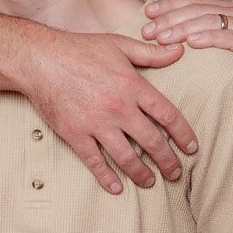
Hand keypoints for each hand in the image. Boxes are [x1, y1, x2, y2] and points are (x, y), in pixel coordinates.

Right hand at [23, 29, 198, 192]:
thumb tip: (179, 51)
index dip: (183, 134)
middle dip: (168, 161)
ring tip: (151, 182)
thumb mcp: (119, 44)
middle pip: (152, 142)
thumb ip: (150, 53)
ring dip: (142, 174)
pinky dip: (107, 177)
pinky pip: (95, 161)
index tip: (192, 148)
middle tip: (176, 173)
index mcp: (133, 86)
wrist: (40, 59)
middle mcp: (119, 108)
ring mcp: (97, 124)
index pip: (167, 115)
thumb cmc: (79, 48)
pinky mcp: (76, 134)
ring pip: (126, 157)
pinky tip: (117, 188)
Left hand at [143, 0, 232, 108]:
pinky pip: (229, 37)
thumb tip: (161, 34)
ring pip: (210, 21)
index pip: (193, 1)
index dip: (169, 5)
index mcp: (228, 9)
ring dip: (183, 28)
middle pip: (198, 10)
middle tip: (148, 30)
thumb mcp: (216, 50)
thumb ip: (197, 36)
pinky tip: (192, 42)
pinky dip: (209, 38)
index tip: (147, 14)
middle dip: (170, 19)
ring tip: (163, 38)